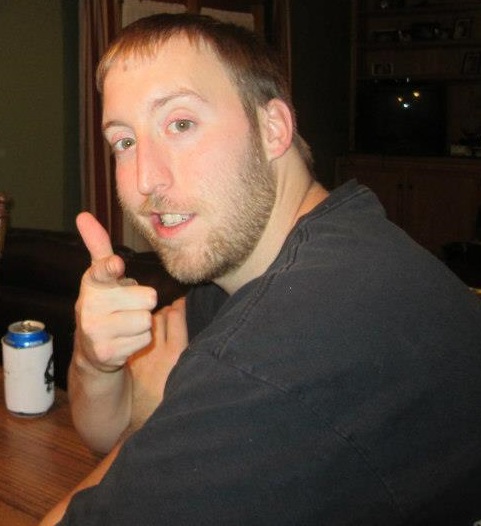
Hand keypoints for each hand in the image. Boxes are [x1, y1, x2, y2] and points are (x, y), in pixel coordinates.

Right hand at [75, 212, 157, 372]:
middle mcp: (89, 307)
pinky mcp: (107, 352)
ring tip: (126, 323)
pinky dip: (139, 339)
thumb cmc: (105, 303)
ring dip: (142, 322)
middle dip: (143, 302)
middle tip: (127, 306)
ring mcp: (96, 332)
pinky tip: (124, 339)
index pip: (103, 271)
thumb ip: (99, 247)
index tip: (117, 265)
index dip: (111, 268)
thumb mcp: (101, 276)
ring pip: (147, 320)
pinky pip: (144, 338)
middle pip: (147, 298)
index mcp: (92, 283)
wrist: (92, 348)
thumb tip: (83, 215)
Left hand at [127, 297, 187, 429]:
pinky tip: (151, 339)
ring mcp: (144, 356)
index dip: (181, 306)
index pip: (176, 315)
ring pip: (148, 325)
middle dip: (169, 311)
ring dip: (156, 321)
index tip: (184, 304)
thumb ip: (198, 355)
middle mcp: (160, 351)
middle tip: (175, 313)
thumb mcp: (194, 375)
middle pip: (162, 315)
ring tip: (163, 325)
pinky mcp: (134, 363)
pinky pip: (138, 339)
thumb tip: (212, 338)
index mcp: (178, 353)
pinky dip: (145, 335)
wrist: (151, 424)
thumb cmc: (180, 401)